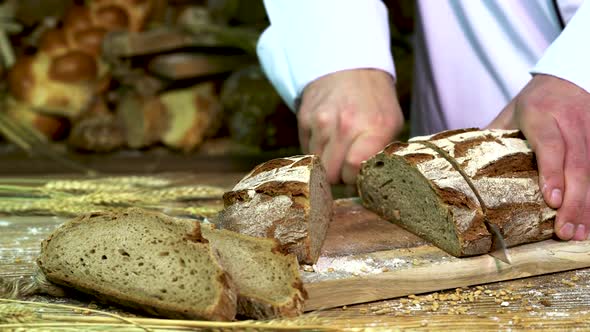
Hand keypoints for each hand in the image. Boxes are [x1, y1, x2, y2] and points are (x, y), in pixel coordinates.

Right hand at [298, 69, 403, 183]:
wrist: (350, 66)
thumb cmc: (375, 100)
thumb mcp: (391, 123)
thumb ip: (380, 154)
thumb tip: (367, 185)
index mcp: (373, 128)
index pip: (353, 171)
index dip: (355, 180)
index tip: (359, 176)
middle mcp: (345, 125)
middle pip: (332, 174)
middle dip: (339, 175)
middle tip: (347, 165)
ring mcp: (321, 121)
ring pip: (317, 165)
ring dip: (326, 162)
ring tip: (338, 148)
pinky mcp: (304, 118)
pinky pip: (306, 150)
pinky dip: (316, 149)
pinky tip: (327, 136)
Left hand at [488, 74, 589, 240]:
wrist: (569, 78)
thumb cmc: (533, 103)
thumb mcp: (510, 115)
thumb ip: (493, 139)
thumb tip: (461, 170)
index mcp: (540, 114)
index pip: (549, 145)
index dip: (552, 172)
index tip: (552, 200)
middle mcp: (570, 121)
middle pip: (578, 162)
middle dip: (574, 200)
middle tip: (565, 231)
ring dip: (589, 204)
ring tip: (579, 232)